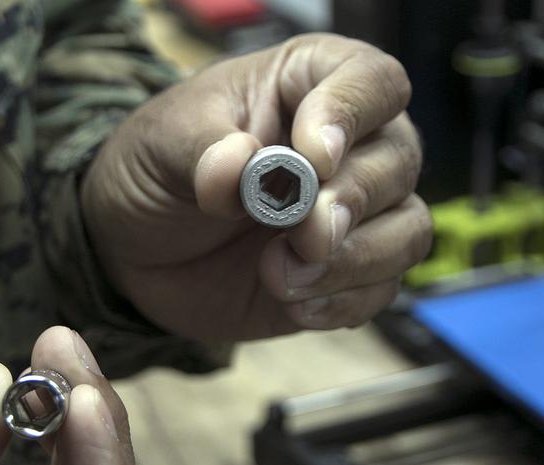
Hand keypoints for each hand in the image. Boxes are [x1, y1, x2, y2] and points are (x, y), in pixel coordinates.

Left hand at [83, 33, 429, 340]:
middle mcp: (349, 145)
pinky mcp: (346, 274)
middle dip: (353, 201)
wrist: (136, 249)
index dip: (354, 115)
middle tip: (303, 233)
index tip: (313, 158)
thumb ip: (204, 151)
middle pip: (400, 160)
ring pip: (407, 230)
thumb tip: (245, 167)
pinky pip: (382, 289)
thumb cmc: (157, 170)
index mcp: (309, 86)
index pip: (372, 81)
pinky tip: (293, 304)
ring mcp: (354, 214)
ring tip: (282, 275)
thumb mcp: (162, 143)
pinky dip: (343, 302)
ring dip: (354, 259)